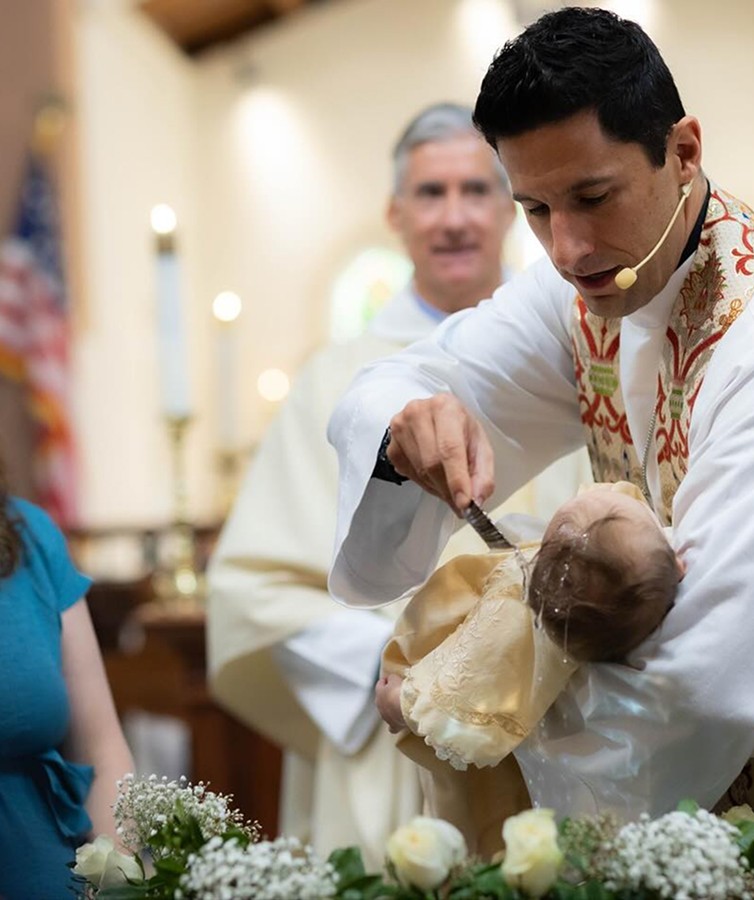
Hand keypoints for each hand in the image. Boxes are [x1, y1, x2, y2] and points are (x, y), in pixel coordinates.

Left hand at [375, 673, 406, 733]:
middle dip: (389, 696)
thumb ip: (391, 679)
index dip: (386, 680)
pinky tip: (399, 725)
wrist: (405, 707)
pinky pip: (393, 727)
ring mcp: (385, 716)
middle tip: (398, 692)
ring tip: (402, 707)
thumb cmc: (399, 691)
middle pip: (383, 699)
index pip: (380, 684)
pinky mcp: (393, 725)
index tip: (392, 679)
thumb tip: (391, 680)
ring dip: (392, 709)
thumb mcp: (395, 679)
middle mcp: (379, 705)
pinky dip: (395, 725)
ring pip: (387, 712)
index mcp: (378, 692)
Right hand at [387, 393, 494, 512]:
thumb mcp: (480, 447)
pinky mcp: (392, 446)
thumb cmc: (460, 429)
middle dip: (448, 489)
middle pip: (432, 463)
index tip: (464, 502)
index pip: (449, 448)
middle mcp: (418, 413)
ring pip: (420, 472)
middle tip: (461, 503)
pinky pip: (409, 475)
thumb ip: (483, 475)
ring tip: (449, 485)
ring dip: (437, 487)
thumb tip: (476, 499)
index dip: (456, 478)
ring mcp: (400, 429)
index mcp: (445, 408)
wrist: (438, 418)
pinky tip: (434, 476)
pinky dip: (425, 484)